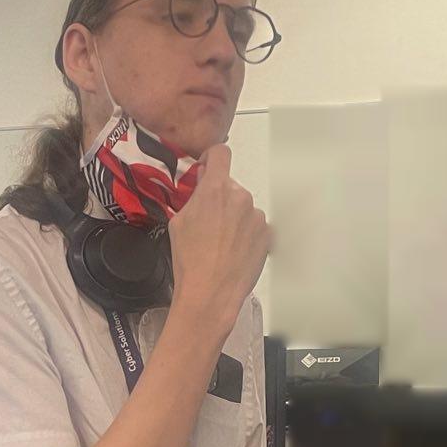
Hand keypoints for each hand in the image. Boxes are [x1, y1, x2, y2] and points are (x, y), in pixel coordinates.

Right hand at [167, 143, 268, 334]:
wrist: (210, 293)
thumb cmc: (189, 260)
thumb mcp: (178, 222)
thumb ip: (194, 196)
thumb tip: (203, 185)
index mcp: (216, 189)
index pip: (221, 153)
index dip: (212, 158)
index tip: (207, 170)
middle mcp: (241, 196)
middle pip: (230, 187)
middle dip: (220, 199)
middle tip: (208, 224)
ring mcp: (257, 216)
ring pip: (243, 208)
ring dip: (234, 218)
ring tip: (221, 245)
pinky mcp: (267, 234)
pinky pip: (254, 226)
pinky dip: (245, 235)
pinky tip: (233, 252)